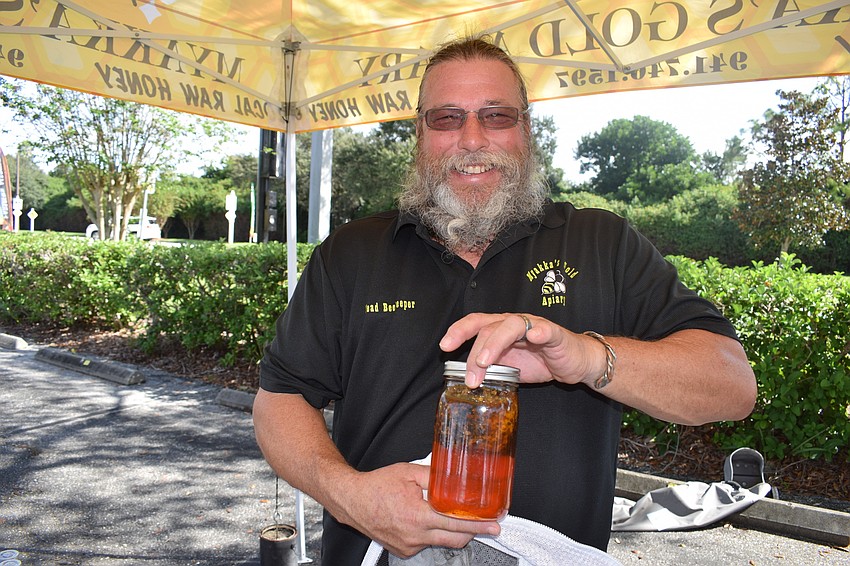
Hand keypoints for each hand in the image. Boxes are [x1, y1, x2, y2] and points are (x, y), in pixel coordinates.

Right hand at [338, 462, 499, 557]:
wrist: (352, 500)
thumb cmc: (377, 486)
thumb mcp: (408, 472)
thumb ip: (434, 476)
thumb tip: (454, 476)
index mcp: (418, 515)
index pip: (456, 523)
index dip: (478, 525)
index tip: (493, 525)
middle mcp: (414, 535)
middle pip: (454, 539)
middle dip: (473, 533)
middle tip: (486, 526)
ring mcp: (408, 546)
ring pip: (440, 542)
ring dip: (450, 532)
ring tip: (450, 517)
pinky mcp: (403, 551)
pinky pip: (425, 544)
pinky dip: (431, 534)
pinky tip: (426, 521)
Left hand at [439, 313, 600, 387]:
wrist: (573, 362)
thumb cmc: (540, 361)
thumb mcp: (509, 367)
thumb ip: (490, 368)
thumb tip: (466, 381)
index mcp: (500, 329)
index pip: (475, 323)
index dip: (458, 331)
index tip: (444, 346)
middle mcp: (514, 323)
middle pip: (488, 328)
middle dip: (473, 352)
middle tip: (469, 377)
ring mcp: (534, 326)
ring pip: (510, 326)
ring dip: (494, 343)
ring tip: (484, 362)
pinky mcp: (554, 334)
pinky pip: (545, 329)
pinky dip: (539, 331)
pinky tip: (534, 337)